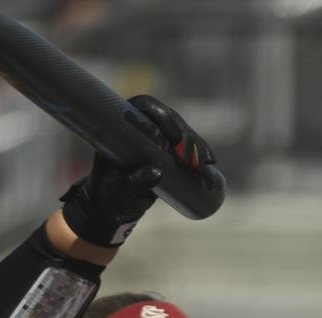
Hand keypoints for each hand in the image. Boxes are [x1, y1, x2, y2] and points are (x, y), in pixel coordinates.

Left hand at [58, 95, 212, 247]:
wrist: (115, 205)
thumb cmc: (110, 194)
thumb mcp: (118, 190)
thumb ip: (134, 182)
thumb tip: (158, 172)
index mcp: (124, 124)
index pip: (145, 107)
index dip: (163, 116)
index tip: (174, 137)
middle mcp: (143, 126)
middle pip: (170, 119)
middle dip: (185, 136)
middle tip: (189, 161)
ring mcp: (158, 138)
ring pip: (183, 132)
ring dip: (196, 145)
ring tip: (202, 165)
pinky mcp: (170, 152)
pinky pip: (189, 146)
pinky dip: (201, 152)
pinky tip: (211, 161)